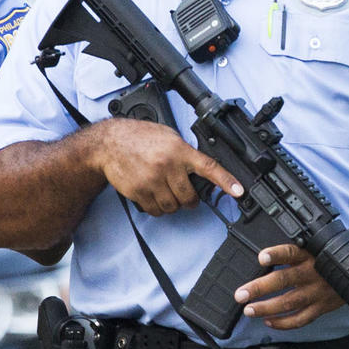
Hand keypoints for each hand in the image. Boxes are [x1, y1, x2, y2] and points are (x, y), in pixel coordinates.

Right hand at [85, 118, 242, 216]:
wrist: (110, 143)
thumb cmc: (139, 137)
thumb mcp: (168, 137)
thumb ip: (185, 153)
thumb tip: (201, 169)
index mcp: (179, 151)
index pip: (208, 168)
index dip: (226, 181)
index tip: (239, 191)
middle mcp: (167, 166)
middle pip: (189, 197)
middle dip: (190, 200)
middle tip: (185, 194)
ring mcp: (152, 180)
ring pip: (173, 207)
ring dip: (172, 204)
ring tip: (165, 191)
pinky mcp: (139, 192)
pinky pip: (156, 211)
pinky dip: (157, 208)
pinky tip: (153, 195)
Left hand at [236, 244, 342, 329]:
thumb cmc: (329, 257)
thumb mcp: (315, 247)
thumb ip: (293, 252)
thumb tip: (263, 258)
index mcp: (309, 255)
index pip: (291, 252)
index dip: (277, 254)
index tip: (262, 257)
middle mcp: (313, 274)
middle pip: (285, 280)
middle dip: (261, 288)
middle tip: (241, 294)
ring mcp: (317, 293)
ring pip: (290, 303)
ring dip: (267, 308)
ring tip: (249, 310)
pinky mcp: (321, 307)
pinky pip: (301, 319)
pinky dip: (284, 323)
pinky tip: (268, 321)